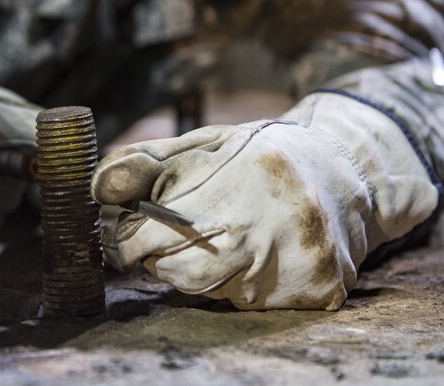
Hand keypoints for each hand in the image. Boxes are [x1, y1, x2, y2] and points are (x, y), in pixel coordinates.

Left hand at [91, 93, 438, 309]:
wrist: (344, 175)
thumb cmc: (261, 156)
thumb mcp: (205, 142)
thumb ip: (149, 161)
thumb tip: (99, 188)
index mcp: (240, 175)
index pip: (148, 233)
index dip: (125, 237)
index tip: (124, 232)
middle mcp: (271, 221)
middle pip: (172, 268)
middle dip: (154, 255)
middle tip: (164, 238)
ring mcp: (296, 261)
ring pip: (203, 289)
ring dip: (191, 270)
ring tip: (213, 239)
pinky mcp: (314, 291)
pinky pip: (242, 301)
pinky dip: (232, 283)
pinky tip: (249, 255)